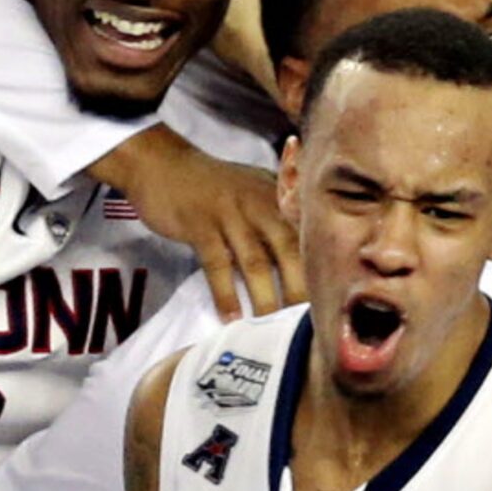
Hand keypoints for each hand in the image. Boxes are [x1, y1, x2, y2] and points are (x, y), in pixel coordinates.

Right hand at [90, 125, 303, 319]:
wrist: (162, 162)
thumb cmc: (214, 187)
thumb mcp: (254, 189)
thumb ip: (279, 215)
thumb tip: (308, 257)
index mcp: (276, 197)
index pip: (306, 234)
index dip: (319, 266)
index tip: (329, 299)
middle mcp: (259, 203)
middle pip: (288, 250)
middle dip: (300, 289)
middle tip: (308, 324)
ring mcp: (229, 213)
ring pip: (255, 262)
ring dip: (264, 298)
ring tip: (270, 328)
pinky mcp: (200, 224)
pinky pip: (216, 264)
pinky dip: (225, 293)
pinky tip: (231, 317)